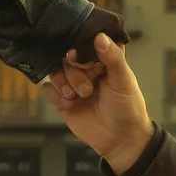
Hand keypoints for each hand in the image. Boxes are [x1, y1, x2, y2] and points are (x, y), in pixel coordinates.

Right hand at [45, 34, 156, 171]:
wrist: (120, 140)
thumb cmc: (127, 109)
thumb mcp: (123, 80)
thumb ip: (113, 57)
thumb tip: (100, 36)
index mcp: (101, 59)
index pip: (82, 43)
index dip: (77, 49)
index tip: (75, 57)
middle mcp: (85, 68)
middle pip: (64, 57)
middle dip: (72, 73)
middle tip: (86, 89)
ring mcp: (72, 83)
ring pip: (53, 71)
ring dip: (62, 83)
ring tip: (75, 97)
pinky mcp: (62, 99)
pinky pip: (47, 90)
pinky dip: (54, 96)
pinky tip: (68, 104)